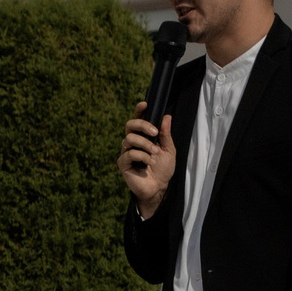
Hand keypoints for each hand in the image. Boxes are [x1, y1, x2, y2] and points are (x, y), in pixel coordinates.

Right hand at [120, 102, 175, 219]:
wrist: (159, 187)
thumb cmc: (163, 168)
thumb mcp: (169, 149)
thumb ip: (166, 134)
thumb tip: (166, 116)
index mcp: (143, 136)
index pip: (137, 120)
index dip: (139, 111)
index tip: (144, 104)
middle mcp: (132, 142)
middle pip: (129, 125)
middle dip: (142, 125)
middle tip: (154, 132)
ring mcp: (126, 152)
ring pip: (130, 138)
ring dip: (146, 145)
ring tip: (155, 154)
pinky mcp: (123, 163)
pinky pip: (130, 153)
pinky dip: (142, 156)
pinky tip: (148, 163)